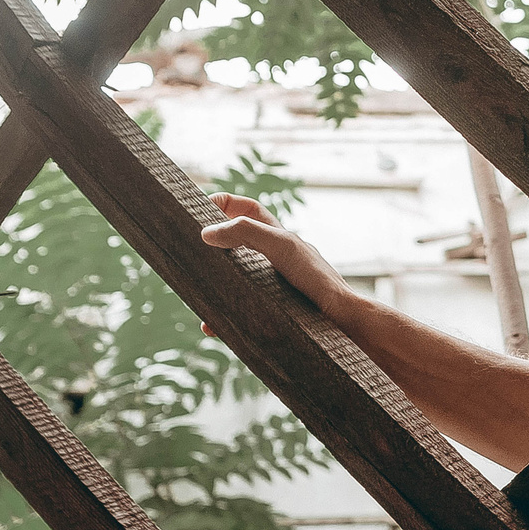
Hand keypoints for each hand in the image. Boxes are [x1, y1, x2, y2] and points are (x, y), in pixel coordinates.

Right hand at [200, 193, 356, 319]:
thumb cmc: (317, 280)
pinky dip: (222, 318)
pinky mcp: (270, 313)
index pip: (247, 210)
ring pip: (232, 281)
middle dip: (210, 248)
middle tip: (186, 253)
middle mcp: (273, 260)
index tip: (200, 207)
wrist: (342, 323)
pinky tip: (211, 326)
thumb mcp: (281, 247)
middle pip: (234, 246)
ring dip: (211, 285)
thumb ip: (246, 232)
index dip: (225, 204)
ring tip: (194, 292)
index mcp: (278, 238)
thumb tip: (208, 233)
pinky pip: (238, 313)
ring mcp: (271, 287)